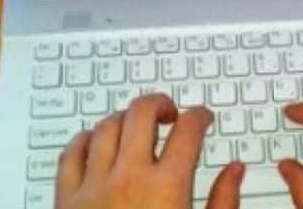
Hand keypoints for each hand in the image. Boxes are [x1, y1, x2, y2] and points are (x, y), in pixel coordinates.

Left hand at [55, 94, 244, 208]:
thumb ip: (223, 202)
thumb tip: (235, 170)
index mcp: (168, 187)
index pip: (188, 130)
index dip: (200, 115)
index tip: (203, 118)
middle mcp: (129, 177)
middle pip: (142, 113)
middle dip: (160, 104)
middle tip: (171, 114)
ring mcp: (93, 186)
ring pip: (106, 126)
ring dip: (125, 119)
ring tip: (137, 128)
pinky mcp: (66, 199)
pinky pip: (71, 152)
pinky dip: (86, 139)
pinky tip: (98, 143)